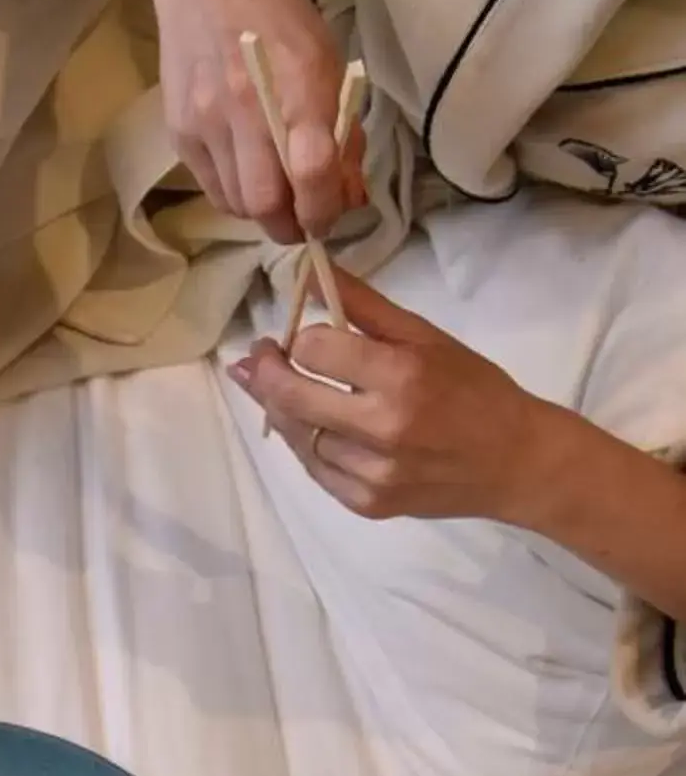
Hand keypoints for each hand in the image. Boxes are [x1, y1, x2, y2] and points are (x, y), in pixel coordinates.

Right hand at [92, 0, 361, 241]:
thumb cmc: (280, 16)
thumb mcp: (328, 64)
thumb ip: (342, 133)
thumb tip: (350, 196)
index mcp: (299, 85)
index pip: (311, 171)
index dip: (325, 209)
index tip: (332, 216)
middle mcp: (248, 108)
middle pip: (265, 204)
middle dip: (290, 225)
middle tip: (304, 220)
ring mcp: (206, 121)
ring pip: (236, 203)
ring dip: (262, 211)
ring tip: (277, 193)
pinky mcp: (178, 129)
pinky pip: (211, 187)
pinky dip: (234, 194)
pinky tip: (248, 174)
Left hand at [227, 268, 550, 520]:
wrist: (516, 462)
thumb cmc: (475, 390)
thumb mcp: (426, 336)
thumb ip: (365, 307)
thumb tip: (311, 271)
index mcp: (402, 375)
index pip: (314, 350)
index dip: (301, 339)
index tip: (301, 336)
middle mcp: (383, 427)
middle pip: (291, 397)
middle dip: (266, 373)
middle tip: (259, 358)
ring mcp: (373, 472)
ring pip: (298, 436)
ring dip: (282, 410)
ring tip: (282, 389)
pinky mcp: (367, 504)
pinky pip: (315, 470)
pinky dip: (305, 444)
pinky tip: (309, 426)